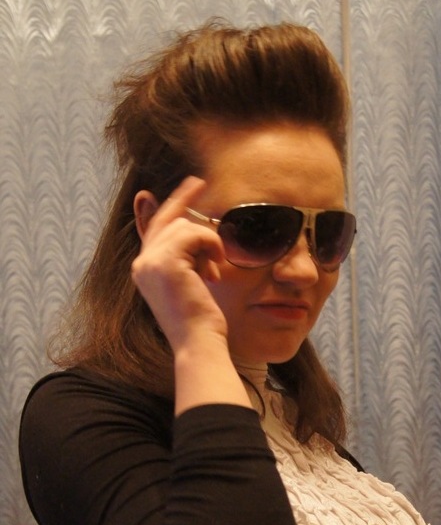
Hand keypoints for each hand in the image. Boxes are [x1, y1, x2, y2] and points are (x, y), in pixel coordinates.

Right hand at [131, 176, 227, 351]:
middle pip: (167, 221)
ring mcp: (151, 261)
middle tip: (199, 182)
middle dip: (184, 202)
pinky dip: (211, 246)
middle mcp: (142, 264)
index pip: (154, 229)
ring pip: (184, 227)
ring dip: (208, 243)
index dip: (167, 205)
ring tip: (214, 269)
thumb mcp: (191, 283)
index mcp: (144, 271)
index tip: (184, 185)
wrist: (197, 342)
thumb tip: (193, 231)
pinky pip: (194, 233)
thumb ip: (187, 257)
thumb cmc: (199, 320)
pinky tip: (215, 267)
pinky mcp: (166, 261)